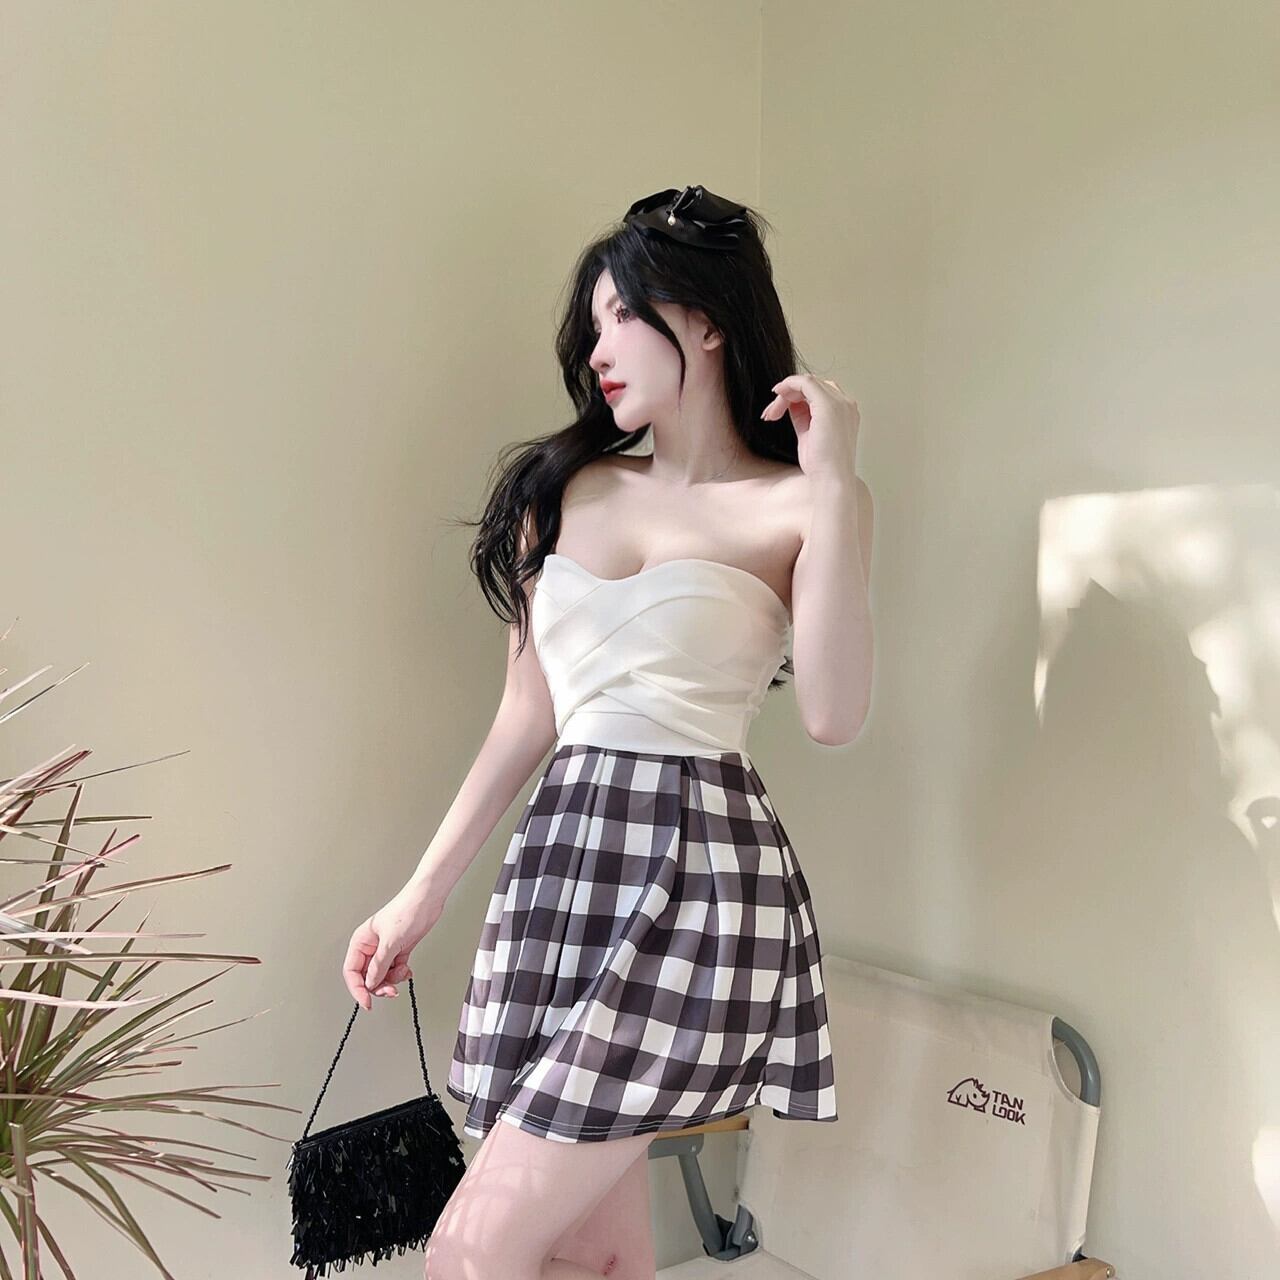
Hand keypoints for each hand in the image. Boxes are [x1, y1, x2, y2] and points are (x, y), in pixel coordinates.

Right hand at [342, 885, 443, 1011]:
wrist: (427, 900)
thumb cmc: (407, 911)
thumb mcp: (390, 942)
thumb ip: (379, 966)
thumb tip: (370, 984)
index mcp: (361, 941)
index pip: (352, 971)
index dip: (357, 989)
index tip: (367, 1002)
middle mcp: (371, 946)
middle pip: (367, 976)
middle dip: (379, 985)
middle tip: (391, 991)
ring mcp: (385, 949)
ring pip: (382, 975)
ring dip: (392, 979)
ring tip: (403, 973)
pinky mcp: (399, 950)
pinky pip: (395, 970)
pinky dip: (401, 973)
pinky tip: (407, 970)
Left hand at [760, 374, 859, 483]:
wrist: (831, 480)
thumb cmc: (821, 465)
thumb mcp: (808, 434)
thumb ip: (802, 416)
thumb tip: (789, 403)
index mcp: (844, 412)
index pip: (817, 393)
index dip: (794, 397)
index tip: (776, 412)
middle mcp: (846, 404)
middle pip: (812, 386)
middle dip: (787, 396)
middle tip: (770, 415)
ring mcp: (840, 403)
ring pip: (806, 383)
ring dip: (785, 395)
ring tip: (771, 414)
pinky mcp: (828, 406)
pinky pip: (805, 383)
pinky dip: (788, 386)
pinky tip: (776, 395)